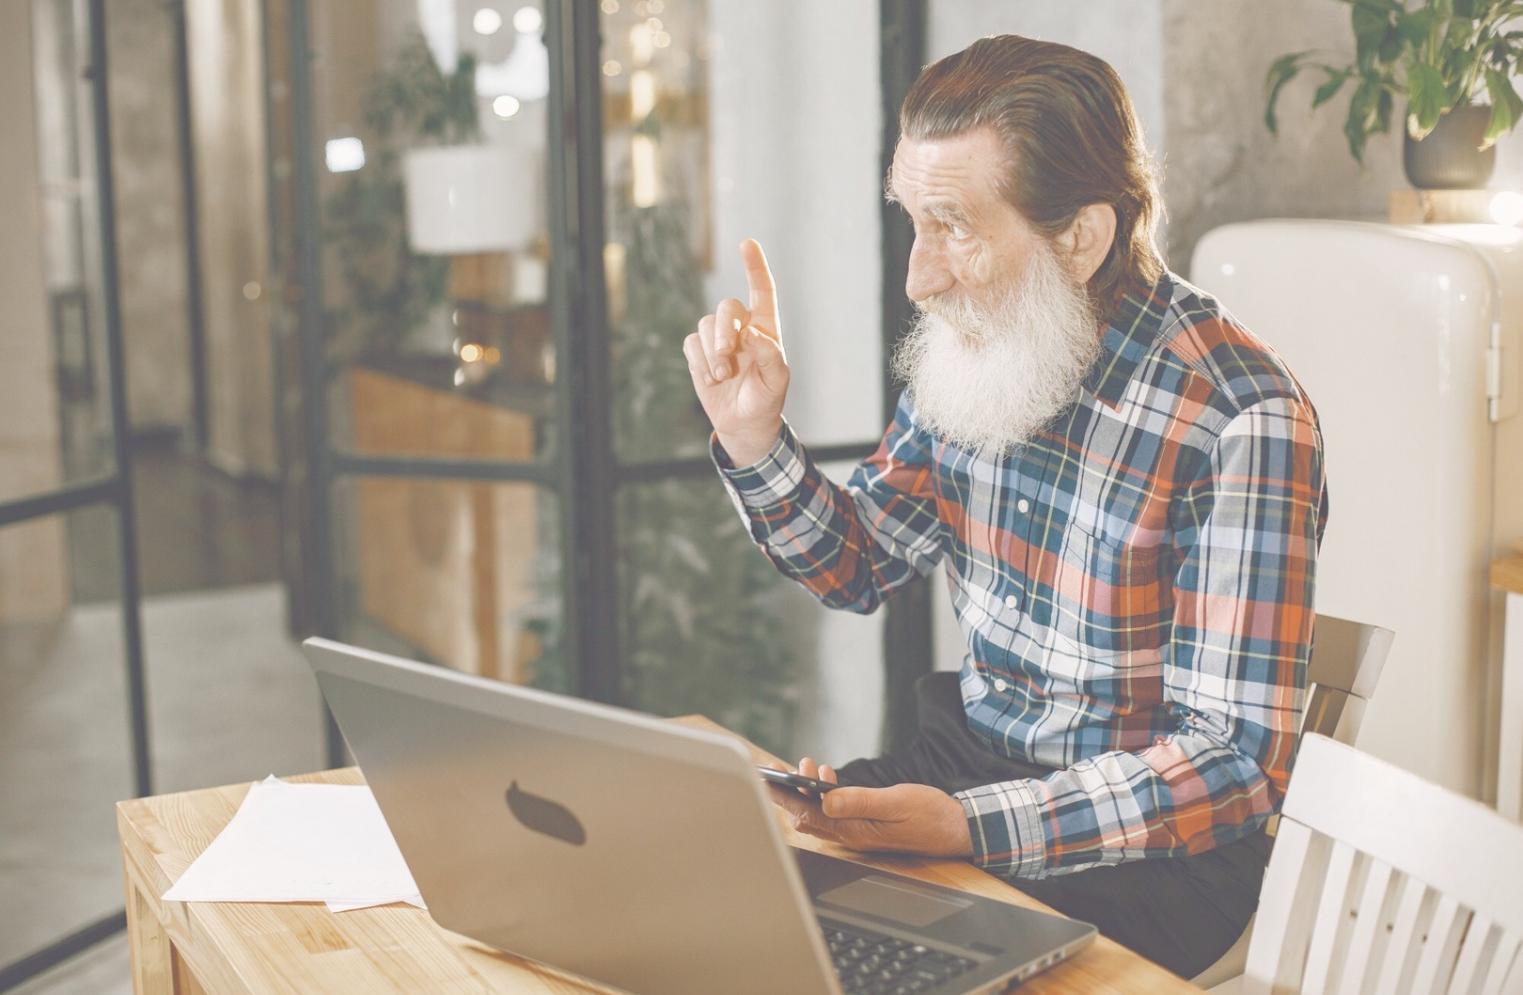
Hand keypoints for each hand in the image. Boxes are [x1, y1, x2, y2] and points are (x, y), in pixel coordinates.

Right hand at [683, 239, 789, 465]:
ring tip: (722, 376)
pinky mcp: (700, 352)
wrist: (744, 423)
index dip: (755, 266)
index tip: (747, 243)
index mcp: (766, 328)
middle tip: (727, 360)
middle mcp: (741, 327)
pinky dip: (700, 362)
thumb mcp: (777, 381)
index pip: (762, 291)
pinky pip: (691, 343)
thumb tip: (752, 332)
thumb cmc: (766, 399)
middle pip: (727, 308)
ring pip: (705, 325)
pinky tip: (712, 379)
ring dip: (712, 354)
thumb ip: (770, 354)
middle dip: (724, 332)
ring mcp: (718, 339)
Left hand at [764, 758, 973, 858]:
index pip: (807, 814)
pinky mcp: (865, 826)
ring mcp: (857, 832)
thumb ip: (860, 801)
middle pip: (807, 815)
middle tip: (789, 766)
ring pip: (819, 813)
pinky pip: (834, 812)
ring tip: (809, 766)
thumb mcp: (896, 802)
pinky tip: (828, 779)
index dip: (784, 797)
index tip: (768, 780)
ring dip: (808, 791)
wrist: (957, 829)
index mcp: (854, 830)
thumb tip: (826, 799)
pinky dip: (824, 794)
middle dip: (792, 791)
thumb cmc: (930, 815)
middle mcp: (850, 834)